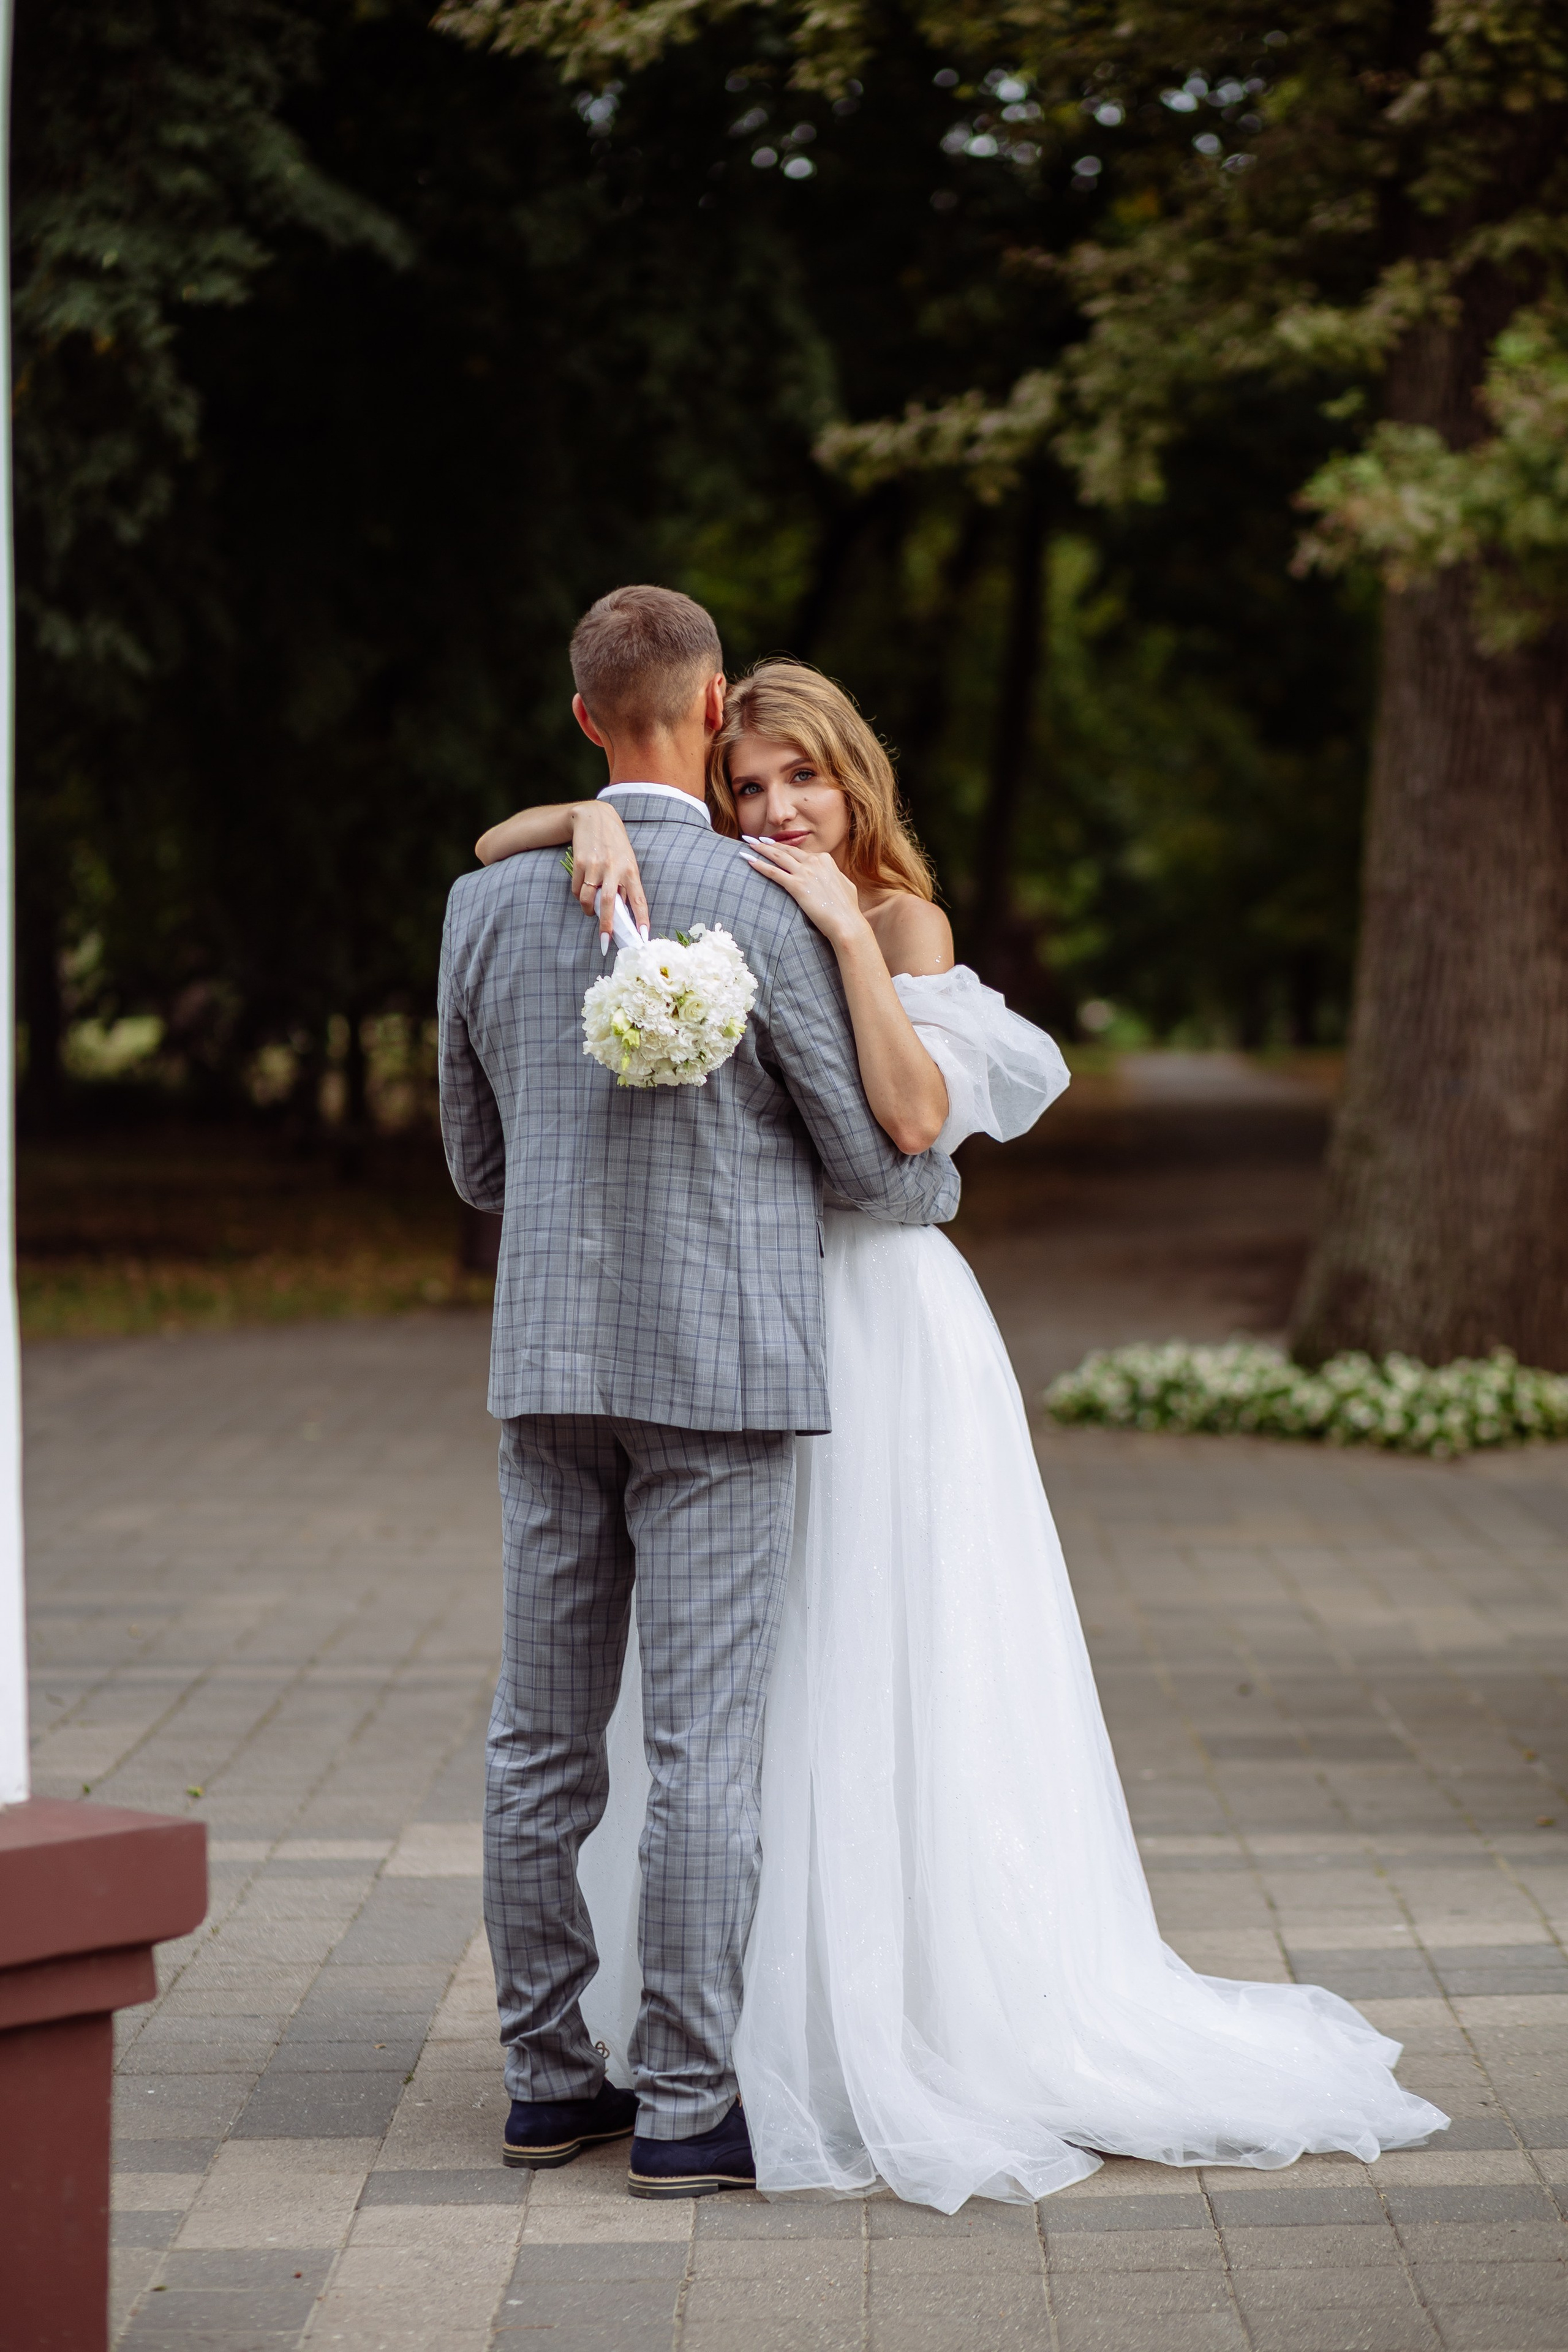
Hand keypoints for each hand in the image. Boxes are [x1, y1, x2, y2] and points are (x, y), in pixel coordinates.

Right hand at [569, 803, 649, 947]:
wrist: (594, 817)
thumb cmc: (614, 844)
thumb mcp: (627, 861)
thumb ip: (625, 884)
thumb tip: (621, 910)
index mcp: (631, 870)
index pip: (639, 899)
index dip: (641, 919)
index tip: (643, 937)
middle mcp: (614, 868)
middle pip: (609, 903)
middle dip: (607, 925)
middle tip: (605, 941)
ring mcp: (596, 866)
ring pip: (587, 899)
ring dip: (588, 910)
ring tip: (590, 911)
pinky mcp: (580, 863)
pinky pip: (576, 889)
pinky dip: (578, 895)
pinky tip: (582, 888)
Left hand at [740, 838, 868, 949]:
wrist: (846, 923)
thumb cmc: (847, 909)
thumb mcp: (845, 885)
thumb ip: (835, 876)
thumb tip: (833, 876)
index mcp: (825, 859)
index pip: (800, 852)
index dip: (784, 848)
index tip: (772, 845)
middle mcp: (814, 862)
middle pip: (786, 850)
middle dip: (767, 843)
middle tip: (753, 839)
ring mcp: (805, 873)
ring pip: (778, 856)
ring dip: (760, 849)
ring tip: (747, 844)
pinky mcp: (797, 886)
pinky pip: (774, 872)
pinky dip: (759, 865)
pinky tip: (749, 861)